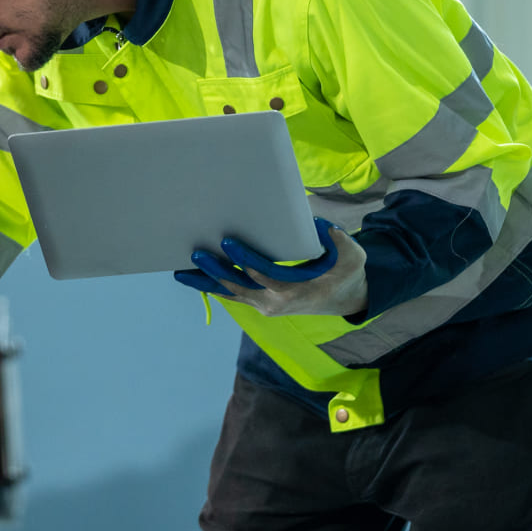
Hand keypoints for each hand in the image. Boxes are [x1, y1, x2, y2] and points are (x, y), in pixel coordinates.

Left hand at [176, 218, 369, 316]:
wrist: (346, 299)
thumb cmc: (347, 272)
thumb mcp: (351, 255)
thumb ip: (337, 240)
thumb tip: (316, 224)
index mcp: (295, 292)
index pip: (264, 275)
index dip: (244, 259)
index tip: (227, 242)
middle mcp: (275, 303)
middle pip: (239, 287)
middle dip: (215, 271)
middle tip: (194, 253)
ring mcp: (265, 306)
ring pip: (230, 294)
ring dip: (205, 282)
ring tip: (180, 272)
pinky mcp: (260, 303)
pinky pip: (233, 295)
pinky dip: (213, 286)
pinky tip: (193, 277)